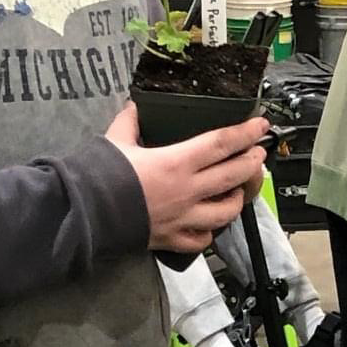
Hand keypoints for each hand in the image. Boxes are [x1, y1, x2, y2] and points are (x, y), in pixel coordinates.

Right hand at [106, 104, 268, 252]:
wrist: (86, 215)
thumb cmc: (101, 175)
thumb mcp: (115, 141)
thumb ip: (129, 123)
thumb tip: (134, 108)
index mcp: (177, 162)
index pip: (222, 144)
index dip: (245, 133)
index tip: (260, 125)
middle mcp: (188, 191)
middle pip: (233, 175)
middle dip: (251, 162)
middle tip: (259, 153)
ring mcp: (184, 218)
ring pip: (226, 211)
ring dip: (238, 198)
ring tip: (239, 189)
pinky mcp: (173, 239)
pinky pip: (202, 239)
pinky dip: (210, 231)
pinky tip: (210, 224)